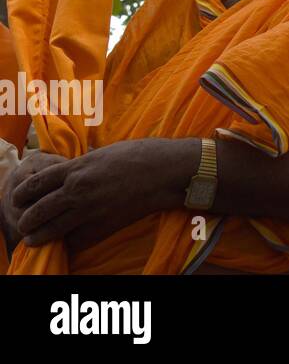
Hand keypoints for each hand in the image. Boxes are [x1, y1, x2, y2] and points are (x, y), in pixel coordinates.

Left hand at [10, 138, 189, 252]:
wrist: (164, 172)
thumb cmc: (139, 155)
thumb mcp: (104, 152)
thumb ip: (83, 164)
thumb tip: (74, 168)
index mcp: (75, 169)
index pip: (34, 184)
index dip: (21, 193)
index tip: (18, 199)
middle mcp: (77, 191)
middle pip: (37, 210)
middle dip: (26, 219)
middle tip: (24, 222)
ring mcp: (89, 211)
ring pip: (50, 230)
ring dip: (38, 236)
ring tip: (35, 238)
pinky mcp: (103, 226)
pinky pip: (75, 241)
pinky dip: (67, 243)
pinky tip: (66, 241)